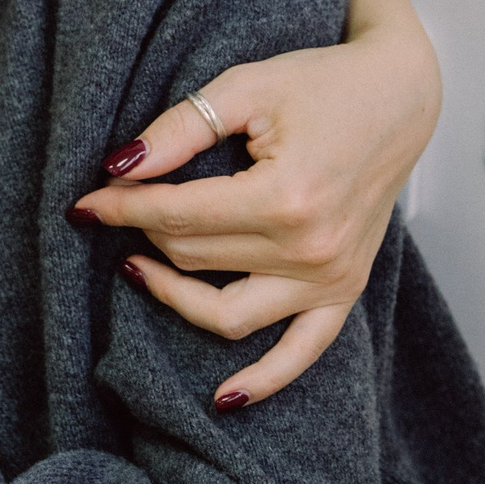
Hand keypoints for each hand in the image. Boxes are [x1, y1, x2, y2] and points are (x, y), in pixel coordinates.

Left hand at [70, 30, 438, 405]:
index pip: (176, 217)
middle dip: (145, 231)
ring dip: (173, 294)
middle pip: (194, 259)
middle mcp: (311, 250)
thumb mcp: (244, 87)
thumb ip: (179, 130)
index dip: (120, 207)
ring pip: (226, 313)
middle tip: (119, 204)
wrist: (399, 97)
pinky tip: (222, 399)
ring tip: (135, 267)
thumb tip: (118, 166)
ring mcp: (332, 279)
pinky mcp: (345, 292)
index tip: (84, 201)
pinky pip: (300, 352)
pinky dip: (263, 380)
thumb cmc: (322, 84)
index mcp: (286, 197)